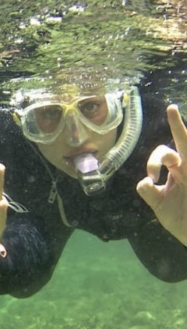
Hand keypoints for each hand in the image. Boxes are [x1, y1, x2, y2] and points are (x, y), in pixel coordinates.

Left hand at [137, 104, 186, 245]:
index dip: (154, 161)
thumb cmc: (181, 219)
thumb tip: (144, 181)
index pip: (163, 153)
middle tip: (171, 108)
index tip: (152, 177)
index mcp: (177, 171)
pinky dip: (181, 160)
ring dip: (183, 135)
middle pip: (184, 141)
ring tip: (174, 137)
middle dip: (177, 125)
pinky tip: (181, 162)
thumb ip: (150, 193)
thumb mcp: (160, 206)